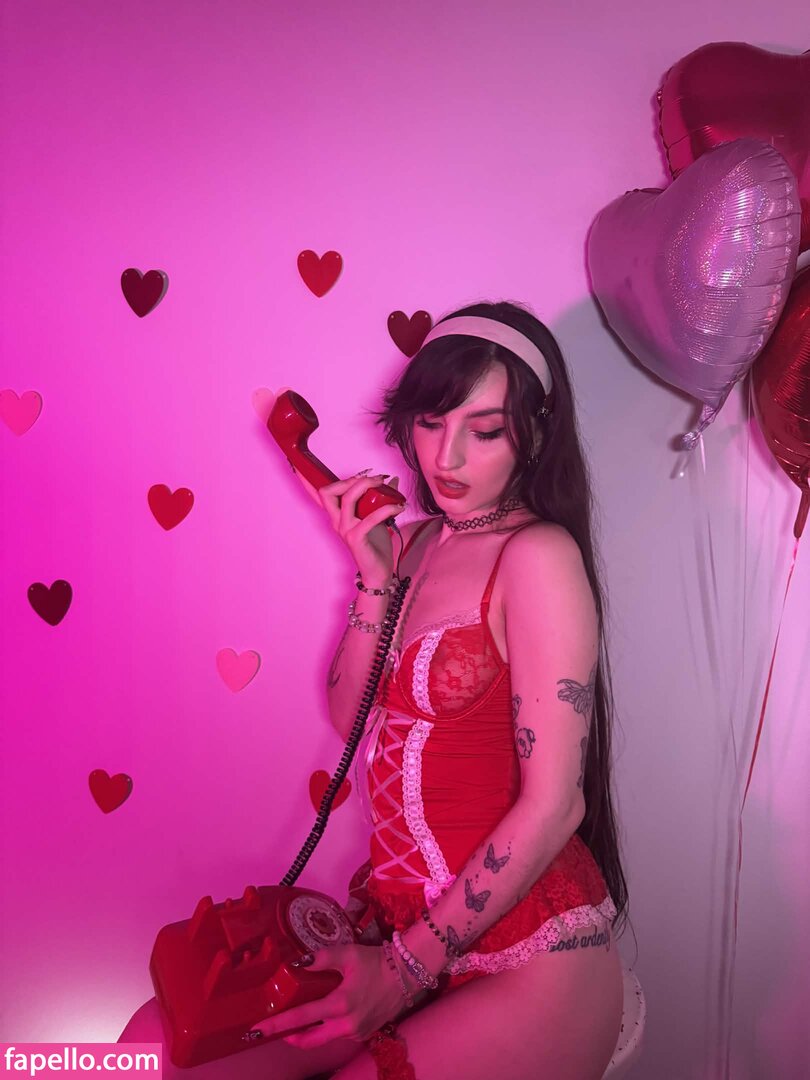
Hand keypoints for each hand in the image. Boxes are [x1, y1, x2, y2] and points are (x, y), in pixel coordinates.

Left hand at [248, 943, 407, 1047]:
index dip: (277, 1025)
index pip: (301, 1018)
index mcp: (340, 1005)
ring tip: (296, 1020)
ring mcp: (356, 1032)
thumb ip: (322, 958)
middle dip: (289, 1037)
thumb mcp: (348, 953)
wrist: (407, 974)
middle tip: (274, 1030)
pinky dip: (326, 1028)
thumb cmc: (376, 961)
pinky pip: (338, 1035)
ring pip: (324, 1039)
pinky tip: (324, 1014)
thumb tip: (297, 963)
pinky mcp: (364, 1033)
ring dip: (308, 1033)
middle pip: (309, 1040)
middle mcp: (346, 1025)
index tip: (257, 1029)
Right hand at [270, 386, 405, 585]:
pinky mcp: (356, 539)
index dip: (304, 480)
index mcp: (336, 515)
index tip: (294, 464)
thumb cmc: (375, 544)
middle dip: (350, 478)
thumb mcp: (377, 516)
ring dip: (366, 486)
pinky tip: (398, 506)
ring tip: (384, 483)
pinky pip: (369, 517)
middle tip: (373, 477)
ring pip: (347, 499)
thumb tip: (390, 479)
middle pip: (328, 491)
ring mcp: (344, 530)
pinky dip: (386, 508)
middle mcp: (336, 521)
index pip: (316, 494)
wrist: (378, 571)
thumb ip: (380, 497)